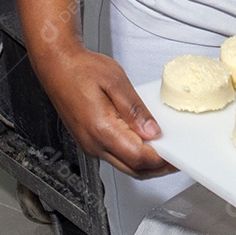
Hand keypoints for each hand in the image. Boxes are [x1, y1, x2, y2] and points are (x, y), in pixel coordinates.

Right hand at [32, 47, 174, 178]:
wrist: (57, 66)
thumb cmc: (81, 70)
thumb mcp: (116, 82)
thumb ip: (135, 110)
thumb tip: (152, 131)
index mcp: (101, 130)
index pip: (138, 157)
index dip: (161, 161)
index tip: (178, 156)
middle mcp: (93, 143)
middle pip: (133, 168)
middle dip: (158, 168)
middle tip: (177, 161)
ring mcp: (90, 144)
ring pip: (124, 166)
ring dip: (147, 164)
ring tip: (166, 153)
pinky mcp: (89, 141)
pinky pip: (116, 156)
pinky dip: (134, 156)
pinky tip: (146, 144)